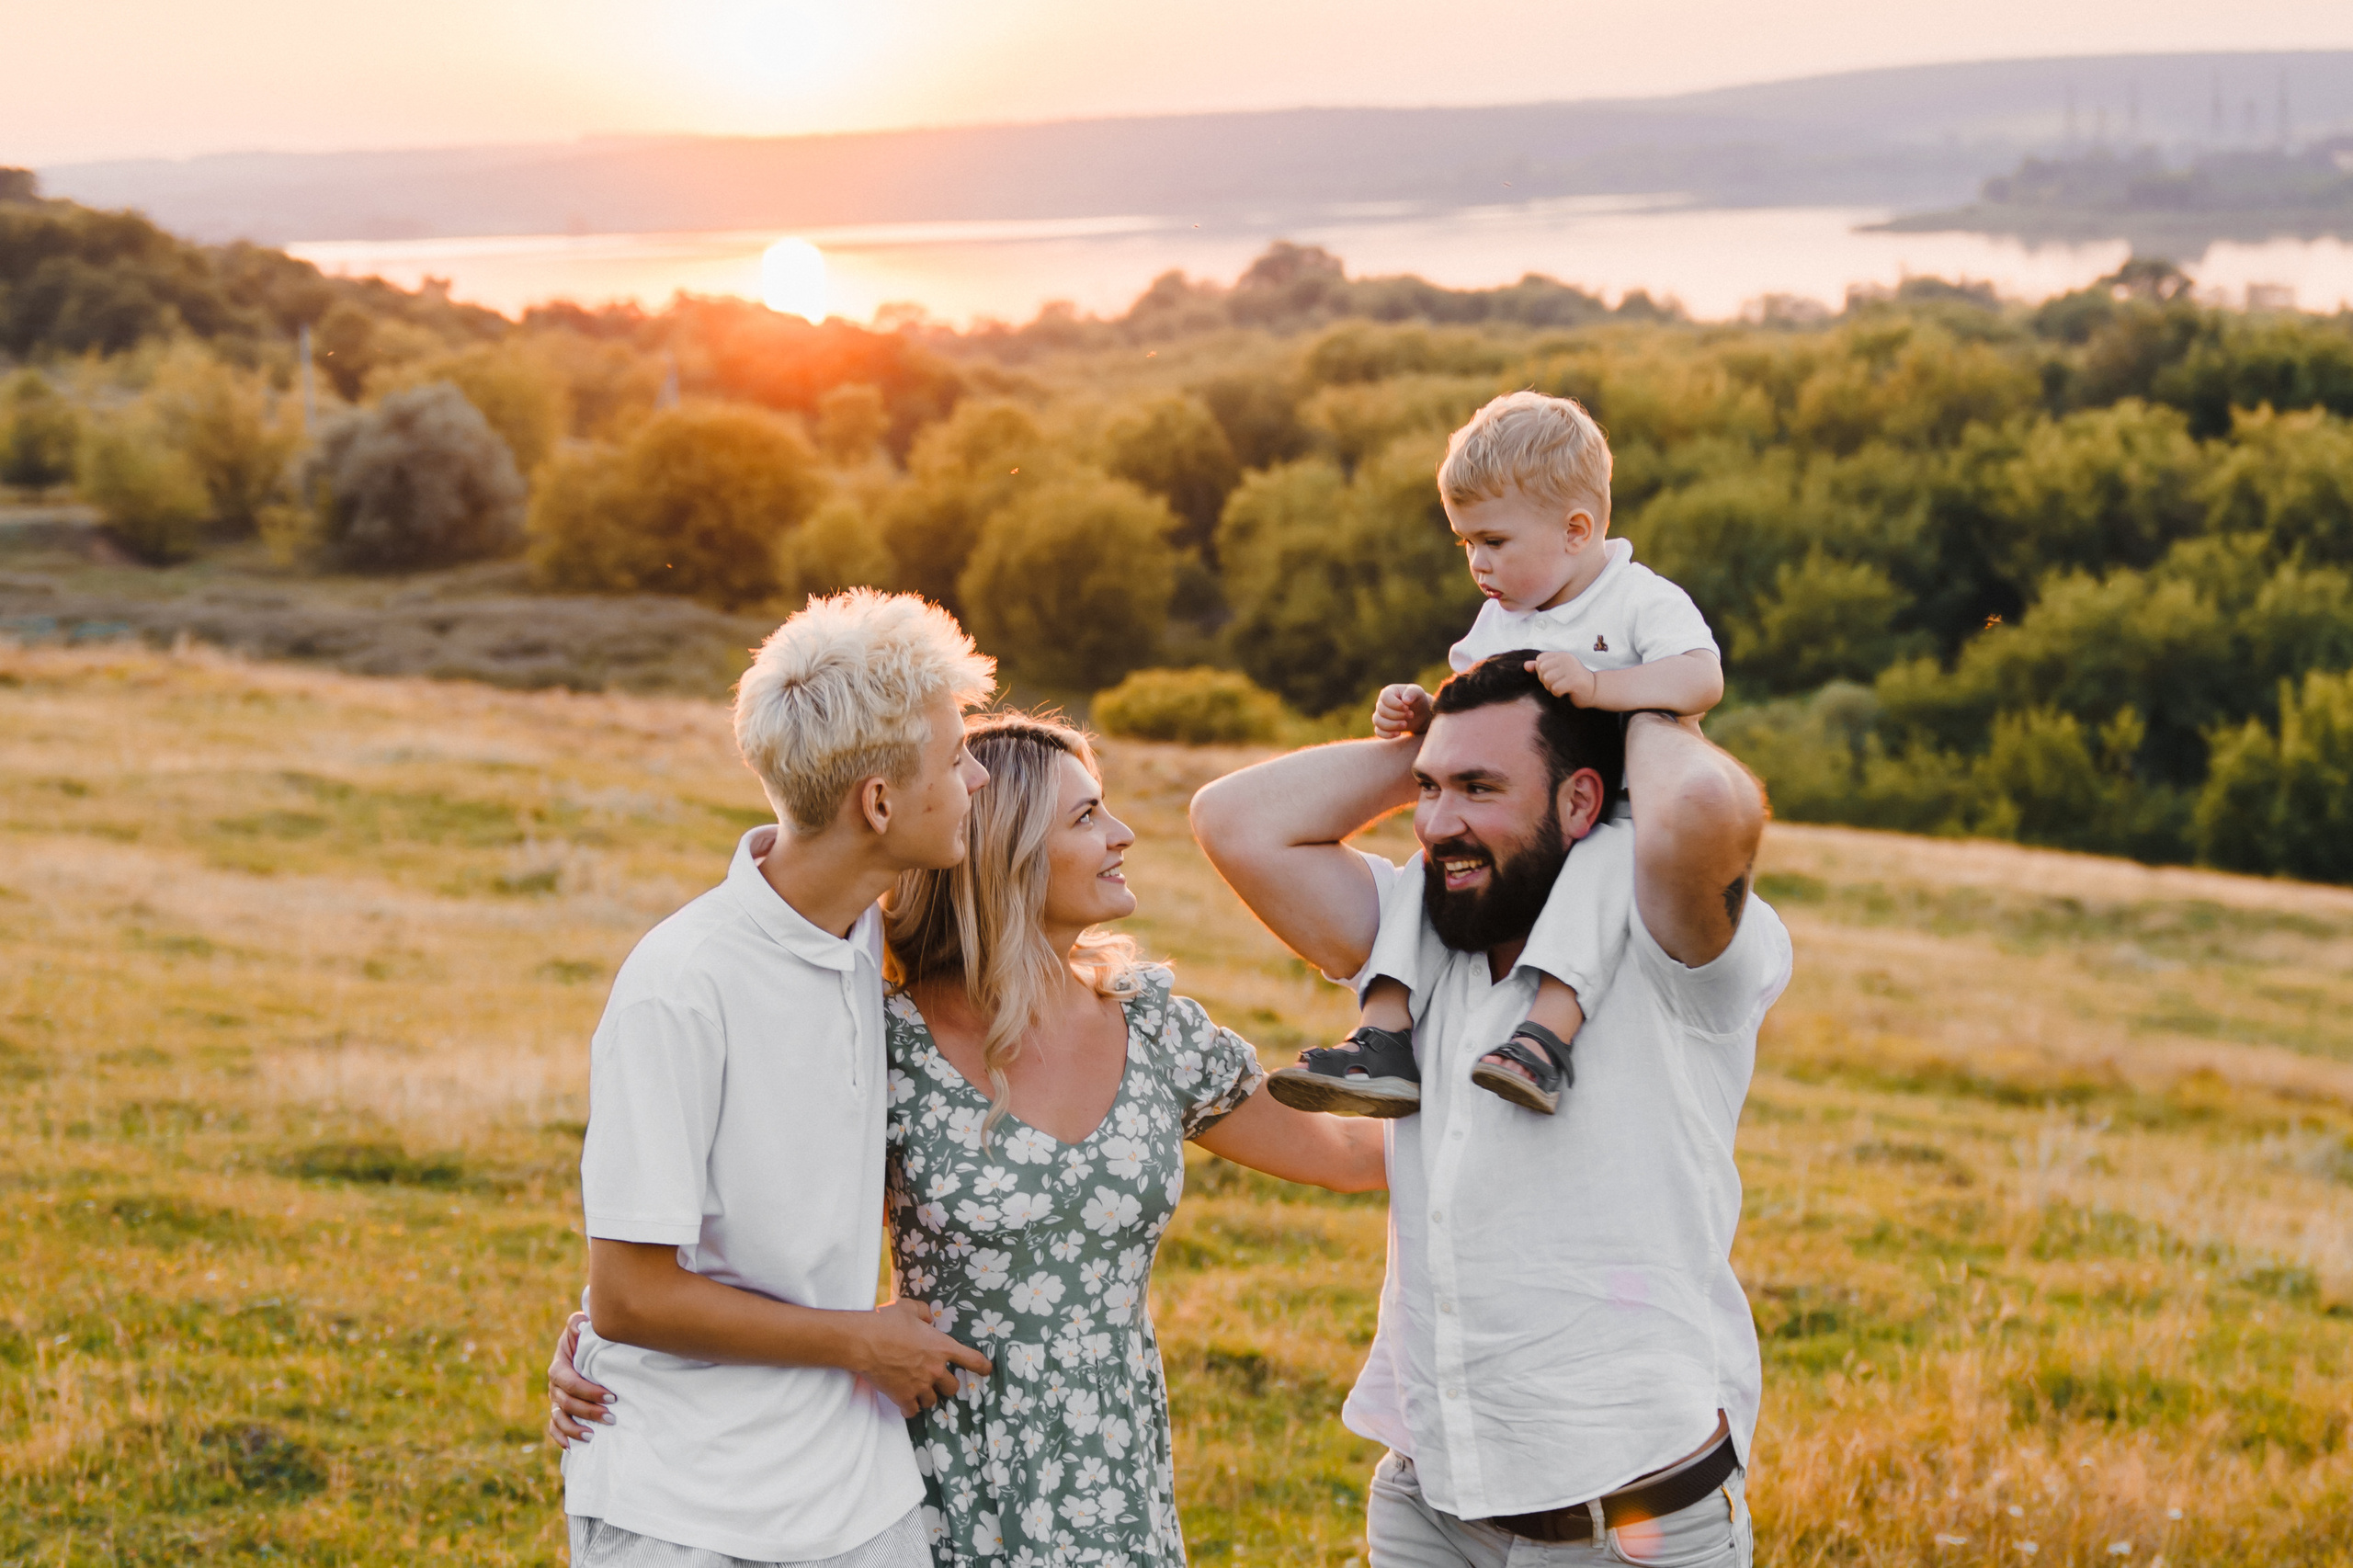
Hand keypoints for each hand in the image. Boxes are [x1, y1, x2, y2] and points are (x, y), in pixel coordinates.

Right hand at [546, 1310, 613, 1448]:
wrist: (582, 1348)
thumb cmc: (585, 1338)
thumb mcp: (580, 1328)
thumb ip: (579, 1324)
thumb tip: (583, 1323)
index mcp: (559, 1367)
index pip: (570, 1383)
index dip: (589, 1392)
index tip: (611, 1397)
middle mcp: (555, 1385)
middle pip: (566, 1403)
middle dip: (588, 1411)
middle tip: (611, 1417)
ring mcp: (555, 1400)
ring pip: (559, 1419)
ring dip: (575, 1429)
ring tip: (592, 1436)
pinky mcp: (558, 1411)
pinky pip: (554, 1428)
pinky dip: (561, 1438)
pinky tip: (573, 1447)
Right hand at [858, 1298, 993, 1417]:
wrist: (865, 1341)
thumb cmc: (887, 1322)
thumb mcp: (909, 1308)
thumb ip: (924, 1313)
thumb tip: (928, 1319)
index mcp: (941, 1347)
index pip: (971, 1360)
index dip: (982, 1366)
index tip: (986, 1370)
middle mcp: (935, 1369)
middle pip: (952, 1388)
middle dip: (947, 1386)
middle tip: (936, 1381)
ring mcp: (920, 1386)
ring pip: (933, 1401)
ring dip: (927, 1397)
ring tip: (918, 1391)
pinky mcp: (903, 1397)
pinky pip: (913, 1411)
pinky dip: (910, 1408)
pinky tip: (905, 1404)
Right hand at [1372, 683, 1432, 739]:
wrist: (1420, 714)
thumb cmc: (1418, 700)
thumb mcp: (1419, 693)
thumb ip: (1413, 692)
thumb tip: (1406, 700)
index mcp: (1389, 692)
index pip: (1385, 697)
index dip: (1395, 704)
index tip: (1407, 708)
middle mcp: (1381, 703)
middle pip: (1382, 710)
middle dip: (1397, 715)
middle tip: (1411, 715)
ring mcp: (1380, 715)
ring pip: (1378, 721)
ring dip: (1392, 725)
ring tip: (1405, 725)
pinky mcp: (1381, 726)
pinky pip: (1378, 731)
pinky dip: (1387, 734)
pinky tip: (1398, 733)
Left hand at [1526, 652, 1598, 706]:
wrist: (1594, 690)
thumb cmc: (1573, 681)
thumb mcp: (1557, 671)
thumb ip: (1541, 667)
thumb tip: (1525, 665)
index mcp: (1562, 655)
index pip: (1540, 660)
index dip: (1542, 671)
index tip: (1553, 676)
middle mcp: (1567, 659)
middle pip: (1542, 670)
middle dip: (1545, 681)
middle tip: (1557, 683)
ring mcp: (1572, 669)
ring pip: (1547, 680)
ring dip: (1551, 688)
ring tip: (1562, 687)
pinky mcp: (1575, 681)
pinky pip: (1555, 689)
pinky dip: (1558, 694)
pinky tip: (1566, 692)